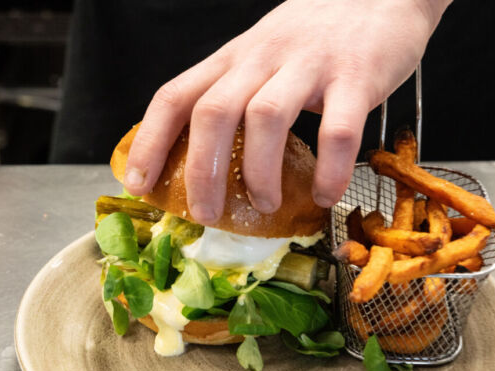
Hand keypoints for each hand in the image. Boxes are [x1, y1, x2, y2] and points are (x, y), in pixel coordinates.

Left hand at [123, 0, 449, 224]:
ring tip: (264, 205)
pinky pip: (338, 131)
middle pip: (214, 112)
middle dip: (202, 170)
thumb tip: (205, 156)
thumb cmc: (315, 33)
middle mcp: (263, 58)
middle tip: (205, 213)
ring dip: (260, 172)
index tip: (137, 182)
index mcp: (234, 58)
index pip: (177, 95)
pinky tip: (324, 194)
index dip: (150, 140)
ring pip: (267, 118)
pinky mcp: (356, 77)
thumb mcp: (261, 53)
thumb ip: (234, 91)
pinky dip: (329, 170)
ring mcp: (310, 65)